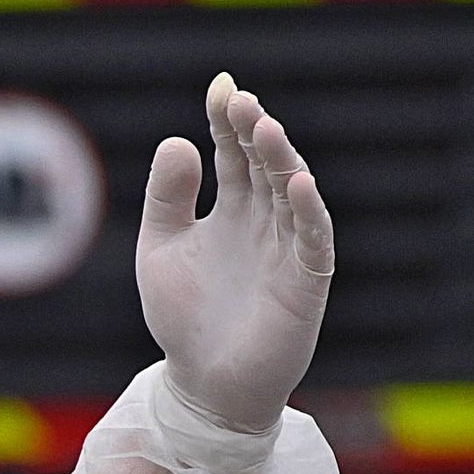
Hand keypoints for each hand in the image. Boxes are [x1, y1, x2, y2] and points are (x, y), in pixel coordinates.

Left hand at [137, 73, 336, 434]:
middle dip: (254, 133)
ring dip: (281, 162)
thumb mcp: (159, 250)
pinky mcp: (304, 286)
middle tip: (240, 102)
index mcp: (232, 212)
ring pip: (293, 196)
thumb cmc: (184, 317)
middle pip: (265, 167)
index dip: (228, 123)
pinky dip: (310, 213)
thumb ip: (166, 199)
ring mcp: (287, 252)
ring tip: (265, 129)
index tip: (220, 89)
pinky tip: (300, 184)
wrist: (202, 385)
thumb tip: (177, 141)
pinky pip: (314, 243)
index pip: (233, 156)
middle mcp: (265, 224)